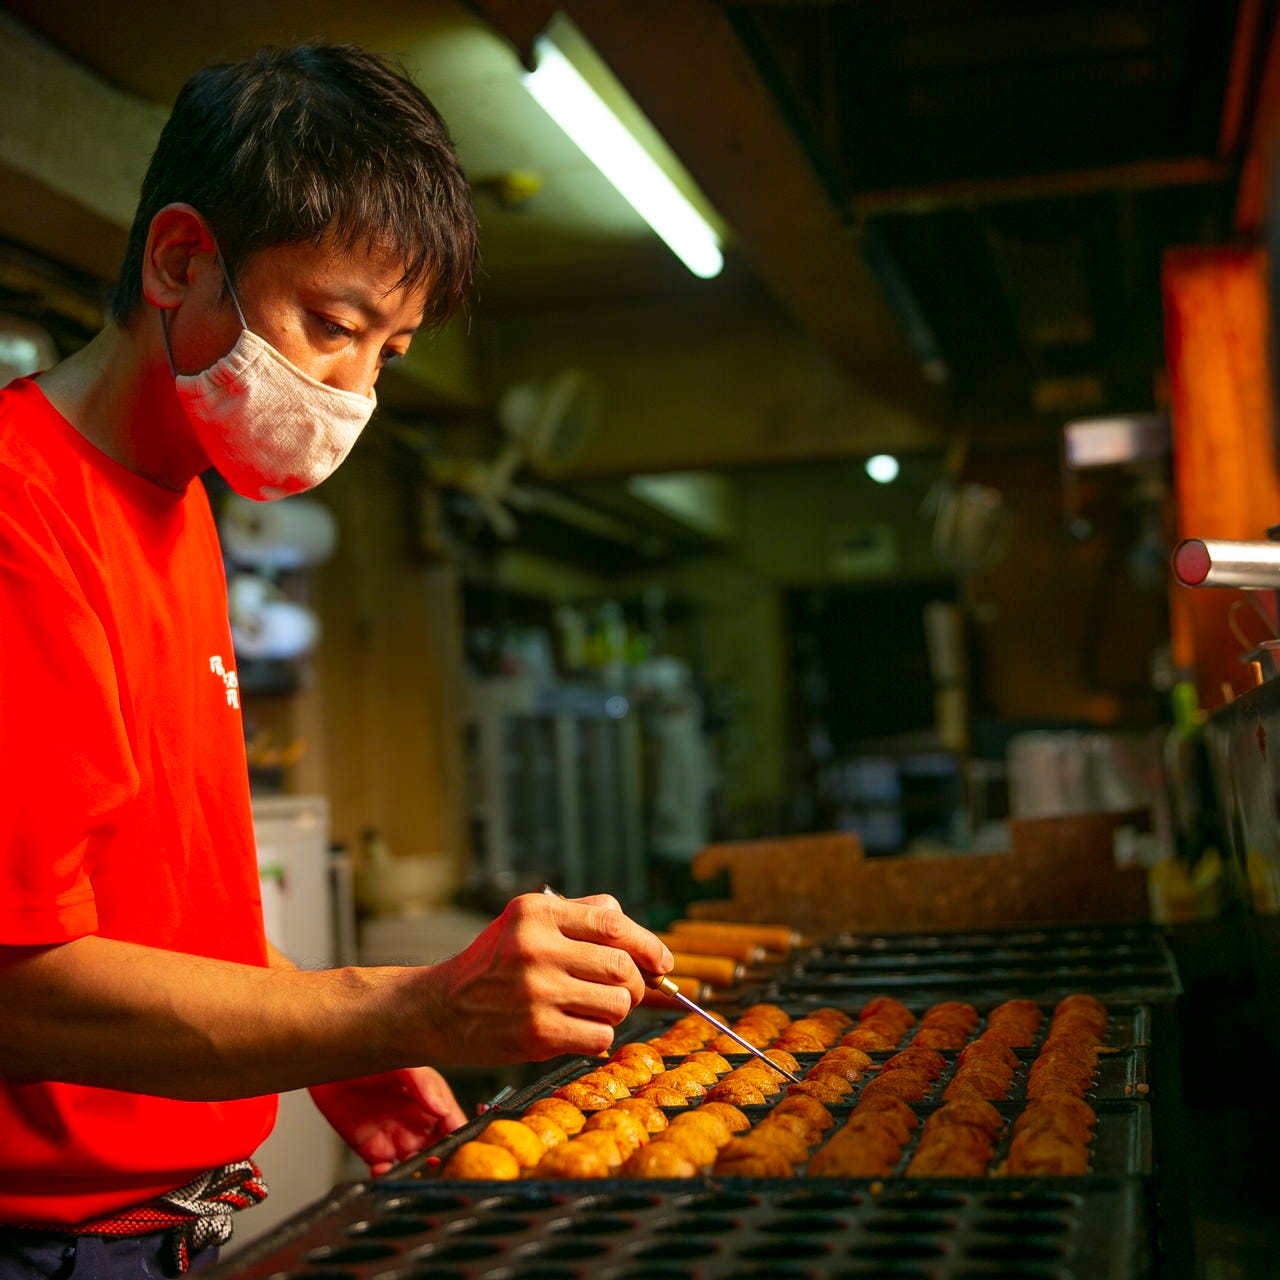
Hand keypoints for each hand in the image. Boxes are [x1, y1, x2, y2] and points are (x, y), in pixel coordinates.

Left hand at [310, 1066, 465, 1175]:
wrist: (330, 1064)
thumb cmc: (370, 1057)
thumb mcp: (401, 1064)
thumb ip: (423, 1084)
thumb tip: (442, 1108)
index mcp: (431, 1100)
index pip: (455, 1124)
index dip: (463, 1140)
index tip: (466, 1153)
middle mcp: (418, 1122)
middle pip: (440, 1151)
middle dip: (443, 1165)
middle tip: (437, 1169)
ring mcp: (396, 1138)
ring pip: (414, 1166)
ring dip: (415, 1174)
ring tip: (408, 1172)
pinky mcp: (372, 1150)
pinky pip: (384, 1172)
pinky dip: (386, 1178)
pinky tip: (382, 1172)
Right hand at [424, 892, 672, 1063]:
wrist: (440, 1009)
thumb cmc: (495, 964)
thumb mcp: (527, 922)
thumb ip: (583, 916)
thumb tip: (646, 944)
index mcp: (537, 911)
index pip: (614, 922)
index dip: (648, 945)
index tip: (662, 962)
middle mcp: (536, 946)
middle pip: (622, 967)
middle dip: (634, 985)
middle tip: (624, 993)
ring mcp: (536, 990)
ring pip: (617, 1003)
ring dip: (614, 1012)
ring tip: (590, 1011)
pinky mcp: (536, 1032)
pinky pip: (600, 1036)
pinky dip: (598, 1037)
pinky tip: (577, 1031)